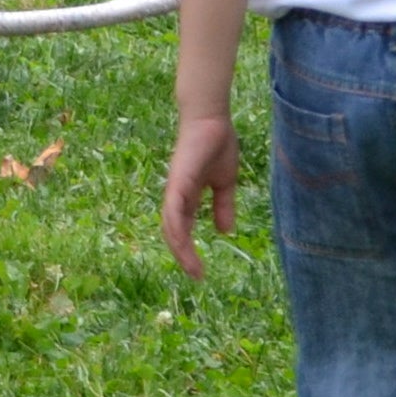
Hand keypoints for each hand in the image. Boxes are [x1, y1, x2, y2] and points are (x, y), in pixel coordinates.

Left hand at [162, 110, 240, 275]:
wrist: (212, 119)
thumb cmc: (216, 145)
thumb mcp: (224, 183)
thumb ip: (223, 206)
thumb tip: (225, 231)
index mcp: (187, 196)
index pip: (183, 228)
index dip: (188, 249)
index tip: (199, 272)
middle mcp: (176, 194)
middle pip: (173, 230)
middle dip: (182, 255)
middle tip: (196, 276)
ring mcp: (175, 186)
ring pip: (170, 223)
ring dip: (179, 247)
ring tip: (192, 268)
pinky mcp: (178, 178)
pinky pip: (174, 206)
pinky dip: (176, 225)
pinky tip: (181, 241)